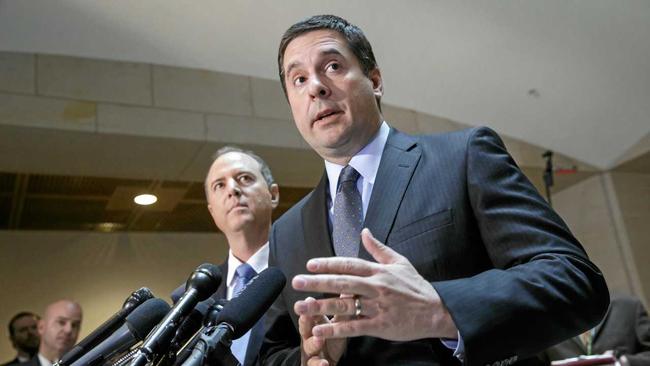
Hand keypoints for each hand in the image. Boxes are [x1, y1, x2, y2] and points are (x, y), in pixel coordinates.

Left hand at [292, 228, 457, 340]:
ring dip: (320, 306)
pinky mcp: (380, 326)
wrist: (437, 311)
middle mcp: (376, 287)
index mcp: (378, 271)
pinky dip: (336, 329)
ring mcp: (377, 307)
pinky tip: (319, 329)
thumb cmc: (416, 287)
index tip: (310, 264)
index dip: (328, 264)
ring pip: (345, 305)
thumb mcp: (400, 262)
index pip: (349, 264)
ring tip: (300, 307)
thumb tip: (364, 232)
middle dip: (317, 282)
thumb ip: (379, 248)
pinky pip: (354, 327)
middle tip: (296, 282)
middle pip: (342, 283)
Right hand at [298, 297, 345, 365]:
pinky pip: (314, 365)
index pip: (311, 314)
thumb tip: (348, 288)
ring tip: (318, 340)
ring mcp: (310, 353)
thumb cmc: (330, 344)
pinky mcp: (313, 365)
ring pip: (308, 348)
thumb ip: (340, 310)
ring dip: (312, 343)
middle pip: (305, 329)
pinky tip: (324, 363)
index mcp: (314, 326)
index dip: (310, 307)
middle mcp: (309, 338)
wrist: (324, 365)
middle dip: (305, 322)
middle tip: (305, 315)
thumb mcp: (335, 327)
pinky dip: (318, 365)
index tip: (310, 299)